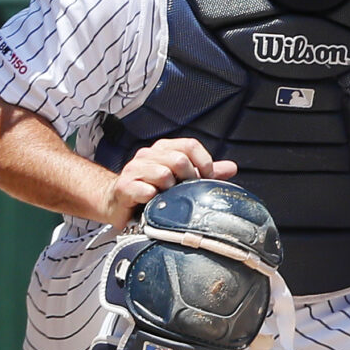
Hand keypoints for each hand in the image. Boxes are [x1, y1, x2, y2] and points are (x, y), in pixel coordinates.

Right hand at [102, 137, 234, 228]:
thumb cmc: (152, 189)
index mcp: (163, 149)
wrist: (117, 203)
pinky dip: (154, 199)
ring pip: (163, 174)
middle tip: (186, 191)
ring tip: (166, 198)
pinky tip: (152, 204)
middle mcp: (148, 155)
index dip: (204, 162)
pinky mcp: (124, 187)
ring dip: (170, 190)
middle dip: (189, 178)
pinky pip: (147, 191)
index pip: (190, 145)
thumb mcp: (180, 178)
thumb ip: (204, 172)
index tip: (208, 178)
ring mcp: (134, 169)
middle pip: (179, 159)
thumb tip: (232, 167)